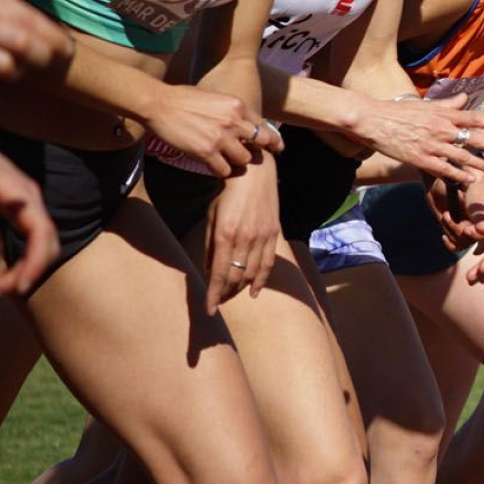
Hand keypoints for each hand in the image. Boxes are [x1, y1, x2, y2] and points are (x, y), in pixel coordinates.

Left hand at [0, 124, 57, 295]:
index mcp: (18, 193)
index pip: (41, 232)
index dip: (36, 262)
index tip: (17, 287)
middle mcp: (30, 200)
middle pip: (48, 242)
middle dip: (30, 271)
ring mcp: (28, 204)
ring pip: (42, 242)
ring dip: (27, 268)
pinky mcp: (21, 210)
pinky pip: (32, 238)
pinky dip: (23, 259)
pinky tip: (4, 272)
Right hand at [140, 82, 278, 176]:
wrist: (159, 104)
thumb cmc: (183, 98)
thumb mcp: (215, 97)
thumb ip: (231, 111)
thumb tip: (242, 123)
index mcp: (237, 105)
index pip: (263, 125)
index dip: (271, 139)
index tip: (275, 147)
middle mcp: (234, 121)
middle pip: (260, 143)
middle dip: (255, 149)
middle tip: (246, 154)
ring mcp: (221, 138)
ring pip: (244, 159)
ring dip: (236, 161)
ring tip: (225, 159)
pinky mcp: (206, 152)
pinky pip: (224, 170)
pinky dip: (220, 171)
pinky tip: (213, 166)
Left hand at [203, 155, 279, 312]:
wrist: (254, 173)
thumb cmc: (227, 194)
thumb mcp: (212, 217)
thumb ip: (210, 246)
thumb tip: (209, 271)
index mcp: (226, 234)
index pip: (219, 273)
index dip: (214, 294)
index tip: (209, 310)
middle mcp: (246, 238)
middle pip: (236, 277)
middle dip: (225, 293)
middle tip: (218, 302)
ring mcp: (262, 237)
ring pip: (252, 273)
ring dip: (241, 289)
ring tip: (232, 296)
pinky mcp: (274, 234)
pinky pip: (268, 264)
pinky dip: (261, 281)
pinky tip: (254, 292)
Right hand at [355, 93, 483, 183]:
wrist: (373, 120)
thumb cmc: (401, 111)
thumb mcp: (426, 104)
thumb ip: (448, 104)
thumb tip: (465, 98)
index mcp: (445, 114)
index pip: (477, 117)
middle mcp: (442, 129)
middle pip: (476, 138)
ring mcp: (432, 145)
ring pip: (464, 157)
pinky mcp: (421, 159)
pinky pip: (444, 169)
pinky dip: (459, 175)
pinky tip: (473, 180)